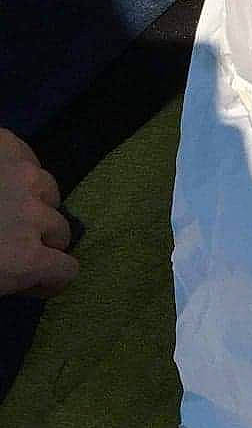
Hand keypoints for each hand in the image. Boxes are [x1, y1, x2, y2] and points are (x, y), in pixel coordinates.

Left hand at [0, 127, 77, 299]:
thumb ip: (16, 279)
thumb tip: (35, 279)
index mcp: (25, 258)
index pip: (69, 270)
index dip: (49, 278)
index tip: (33, 280)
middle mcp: (34, 216)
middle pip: (61, 230)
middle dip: (40, 239)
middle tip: (10, 240)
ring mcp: (23, 177)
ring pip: (48, 191)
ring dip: (32, 202)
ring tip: (6, 205)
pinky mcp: (7, 147)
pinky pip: (29, 156)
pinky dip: (18, 168)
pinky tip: (2, 178)